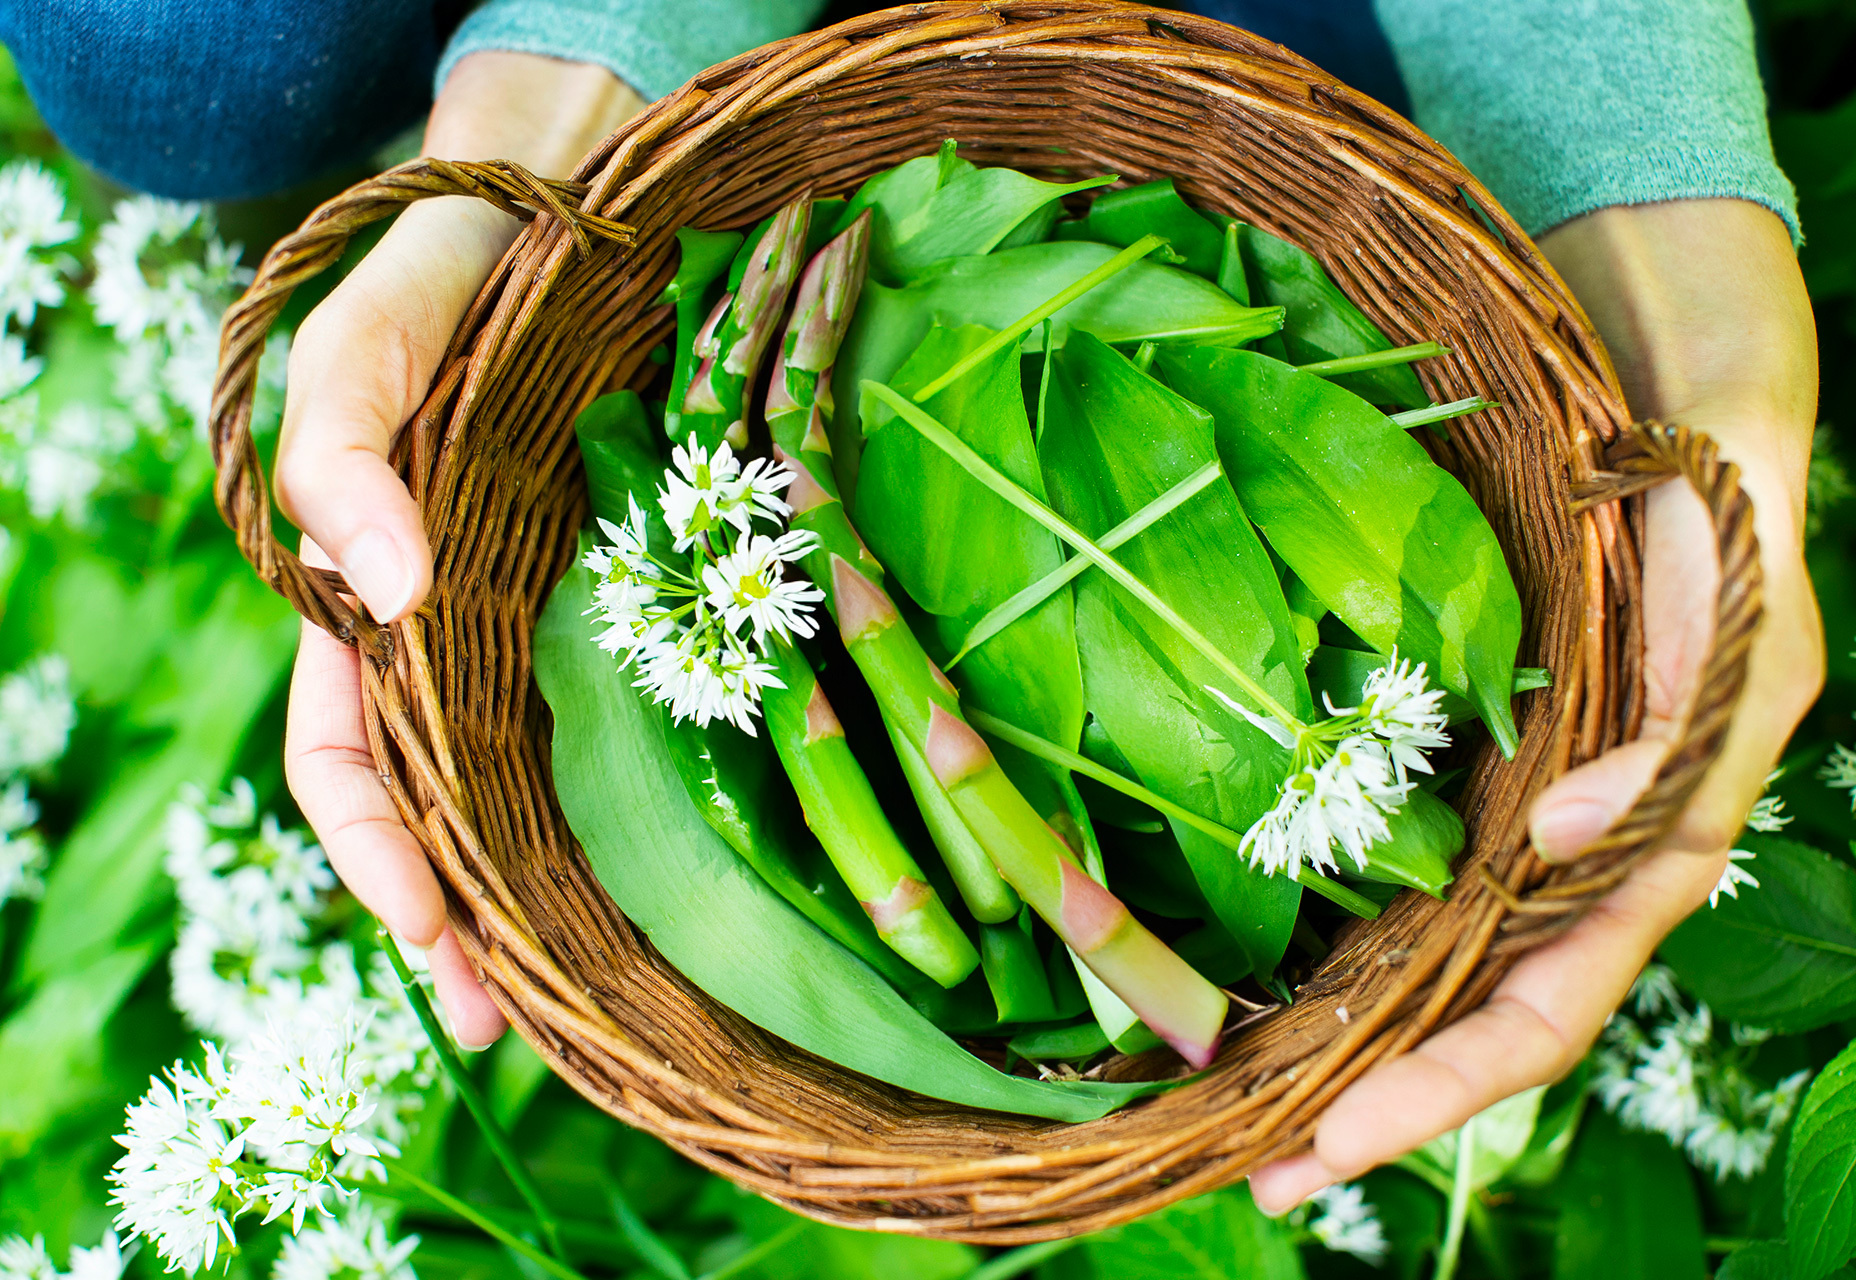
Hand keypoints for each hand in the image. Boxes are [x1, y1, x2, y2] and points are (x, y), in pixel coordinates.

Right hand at [279, 52, 640, 1045]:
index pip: (347, 760)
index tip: (437, 939)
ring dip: (558, 897)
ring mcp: (559, 627)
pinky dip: (650, 805)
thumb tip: (383, 590)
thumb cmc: (452, 280)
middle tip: (516, 1028)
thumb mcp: (366, 344)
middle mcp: (465, 636)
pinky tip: (690, 875)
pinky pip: (643, 721)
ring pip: (543, 789)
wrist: (585, 211)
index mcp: (371, 602)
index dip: (376, 857)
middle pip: (447, 809)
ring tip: (598, 999)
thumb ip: (339, 452)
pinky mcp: (649, 602)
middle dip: (470, 923)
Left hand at [1250, 198, 1823, 1211]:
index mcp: (1653, 848)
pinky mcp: (1473, 762)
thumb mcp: (1733, 617)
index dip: (1447, 1088)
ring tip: (1241, 1112)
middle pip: (1476, 1019)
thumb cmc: (1717, 511)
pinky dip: (1346, 939)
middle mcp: (1577, 858)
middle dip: (1379, 1105)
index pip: (1547, 1008)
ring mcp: (1521, 817)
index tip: (1334, 1144)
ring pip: (1434, 964)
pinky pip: (1408, 872)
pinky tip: (1268, 973)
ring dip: (1348, 1044)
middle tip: (1261, 1171)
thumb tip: (1564, 845)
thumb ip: (1674, 740)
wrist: (1672, 410)